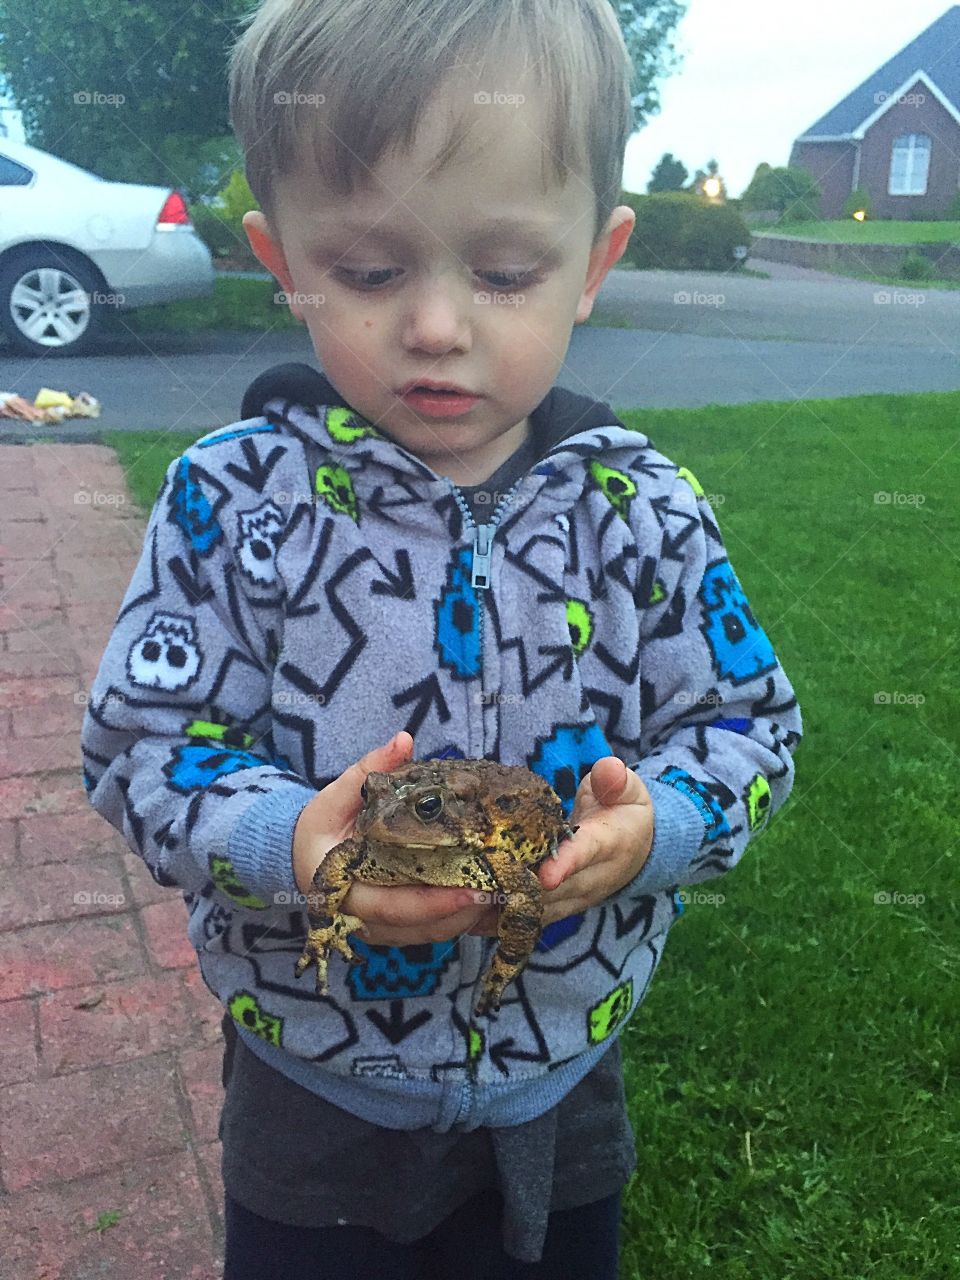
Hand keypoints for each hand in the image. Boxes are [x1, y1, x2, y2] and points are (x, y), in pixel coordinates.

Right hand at [292, 731, 487, 945]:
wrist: (309, 859)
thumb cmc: (324, 828)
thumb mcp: (338, 798)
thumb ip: (368, 771)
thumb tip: (403, 740)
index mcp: (348, 892)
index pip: (394, 907)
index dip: (434, 903)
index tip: (471, 889)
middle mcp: (369, 921)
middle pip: (425, 927)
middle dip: (468, 911)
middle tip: (507, 887)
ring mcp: (390, 930)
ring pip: (438, 932)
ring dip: (476, 915)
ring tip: (512, 890)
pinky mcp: (407, 928)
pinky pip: (442, 929)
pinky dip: (472, 918)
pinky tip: (502, 899)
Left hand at [468, 757, 654, 935]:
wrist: (639, 848)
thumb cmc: (624, 810)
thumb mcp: (628, 787)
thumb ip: (614, 779)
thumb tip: (608, 771)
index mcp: (608, 844)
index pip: (584, 854)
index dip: (564, 864)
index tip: (544, 875)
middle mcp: (592, 878)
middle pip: (553, 891)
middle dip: (516, 889)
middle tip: (476, 885)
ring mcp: (576, 898)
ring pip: (539, 910)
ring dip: (503, 909)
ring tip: (463, 905)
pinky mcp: (561, 908)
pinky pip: (531, 919)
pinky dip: (502, 921)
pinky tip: (468, 920)